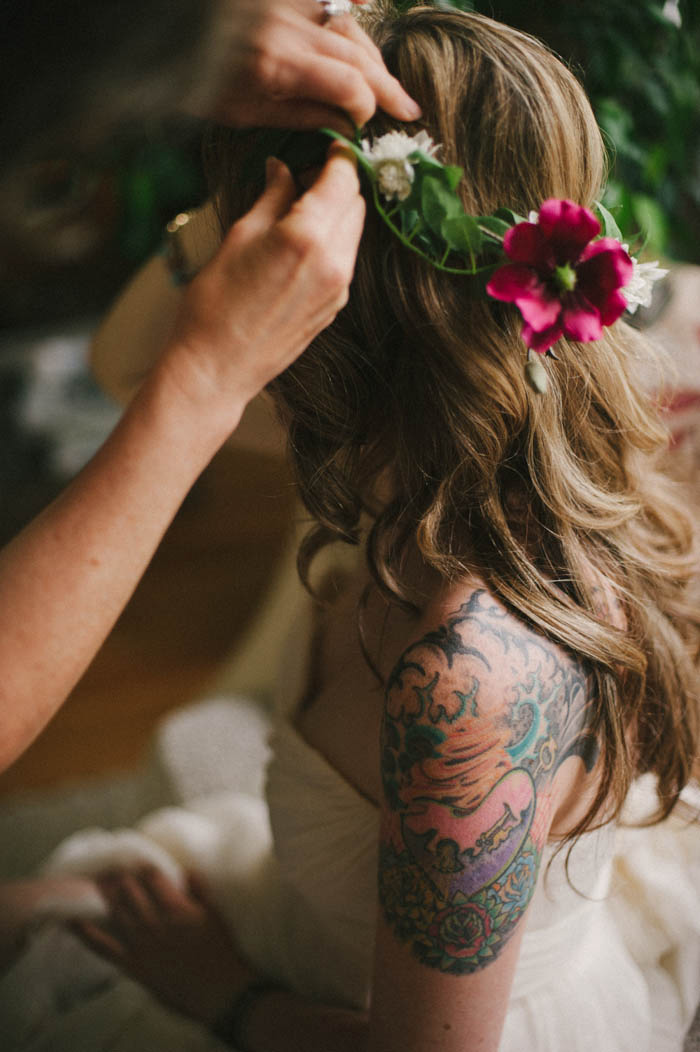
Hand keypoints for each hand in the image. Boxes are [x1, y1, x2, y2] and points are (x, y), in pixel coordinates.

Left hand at [74, 867, 255, 1026]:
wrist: (218, 991)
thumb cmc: (221, 951)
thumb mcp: (215, 914)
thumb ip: (199, 889)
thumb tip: (186, 869)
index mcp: (176, 908)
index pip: (152, 876)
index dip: (141, 863)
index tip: (134, 854)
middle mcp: (154, 923)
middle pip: (129, 890)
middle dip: (118, 873)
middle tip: (110, 862)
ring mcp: (141, 944)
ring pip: (115, 911)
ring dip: (104, 893)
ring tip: (96, 878)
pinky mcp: (132, 965)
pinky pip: (103, 947)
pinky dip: (85, 934)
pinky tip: (72, 921)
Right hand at [157, 144, 364, 434]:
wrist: (218, 368)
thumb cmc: (215, 304)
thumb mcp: (239, 236)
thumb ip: (271, 197)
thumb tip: (284, 169)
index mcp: (308, 236)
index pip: (343, 176)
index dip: (337, 154)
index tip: (325, 143)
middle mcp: (334, 261)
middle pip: (355, 202)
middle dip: (337, 181)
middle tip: (304, 175)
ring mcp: (340, 287)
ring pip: (354, 230)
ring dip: (336, 211)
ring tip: (298, 210)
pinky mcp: (336, 306)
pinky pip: (346, 258)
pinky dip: (333, 240)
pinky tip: (300, 243)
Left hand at [208, 0, 421, 130]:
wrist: (164, 35)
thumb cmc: (198, 81)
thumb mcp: (245, 112)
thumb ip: (299, 114)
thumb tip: (345, 124)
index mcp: (279, 65)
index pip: (347, 84)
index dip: (367, 107)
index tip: (366, 125)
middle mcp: (289, 28)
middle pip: (356, 54)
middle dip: (387, 86)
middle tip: (410, 111)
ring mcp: (288, 7)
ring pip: (348, 26)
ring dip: (372, 56)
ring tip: (386, 83)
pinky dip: (353, 6)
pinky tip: (371, 4)